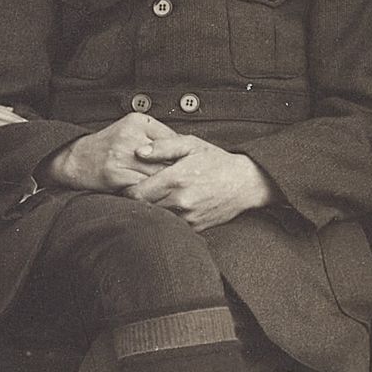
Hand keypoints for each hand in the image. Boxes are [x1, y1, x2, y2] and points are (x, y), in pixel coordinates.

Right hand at [40, 113, 180, 192]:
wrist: (77, 159)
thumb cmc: (109, 147)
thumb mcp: (132, 130)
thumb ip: (157, 137)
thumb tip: (186, 152)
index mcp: (138, 122)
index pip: (172, 140)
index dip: (183, 157)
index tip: (192, 169)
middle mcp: (130, 136)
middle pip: (166, 158)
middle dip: (178, 173)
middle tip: (189, 185)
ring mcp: (122, 155)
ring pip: (156, 175)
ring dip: (167, 186)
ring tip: (177, 194)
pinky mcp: (115, 174)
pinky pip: (142, 188)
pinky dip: (152, 195)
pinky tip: (159, 199)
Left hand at [124, 135, 277, 229]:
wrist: (245, 183)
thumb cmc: (217, 161)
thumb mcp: (190, 145)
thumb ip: (163, 146)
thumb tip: (139, 151)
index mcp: (176, 179)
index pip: (136, 193)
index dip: (126, 190)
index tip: (126, 185)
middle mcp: (181, 200)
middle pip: (143, 208)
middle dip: (136, 201)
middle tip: (134, 192)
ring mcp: (188, 216)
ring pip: (156, 218)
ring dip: (151, 211)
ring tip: (153, 199)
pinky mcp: (195, 227)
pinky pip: (172, 226)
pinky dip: (166, 218)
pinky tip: (169, 207)